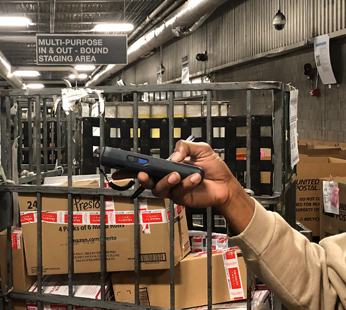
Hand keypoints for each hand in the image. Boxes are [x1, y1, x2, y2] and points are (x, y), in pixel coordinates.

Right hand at [111, 141, 254, 233]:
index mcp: (168, 166)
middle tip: (144, 175)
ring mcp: (174, 190)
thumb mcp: (200, 149)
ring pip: (160, 189)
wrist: (226, 184)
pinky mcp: (182, 198)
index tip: (119, 170)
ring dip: (166, 181)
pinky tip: (196, 178)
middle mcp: (168, 179)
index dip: (131, 170)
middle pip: (148, 182)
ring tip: (177, 175)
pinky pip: (178, 193)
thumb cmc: (213, 168)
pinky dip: (187, 184)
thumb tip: (173, 156)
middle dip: (143, 179)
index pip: (146, 168)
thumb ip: (184, 146)